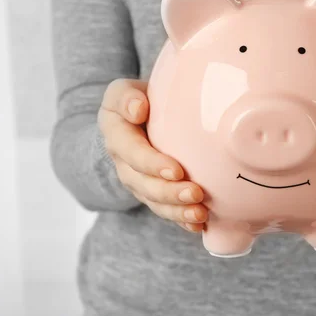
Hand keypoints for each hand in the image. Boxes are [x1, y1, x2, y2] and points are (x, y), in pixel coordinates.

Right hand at [98, 79, 207, 232]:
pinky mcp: (151, 192)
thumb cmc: (136, 100)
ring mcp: (137, 180)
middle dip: (169, 193)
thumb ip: (127, 97)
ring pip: (153, 201)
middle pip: (143, 183)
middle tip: (196, 194)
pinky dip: (180, 218)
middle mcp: (123, 162)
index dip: (152, 164)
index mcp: (116, 133)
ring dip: (176, 210)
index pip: (131, 151)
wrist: (133, 118)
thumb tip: (138, 109)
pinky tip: (197, 224)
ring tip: (200, 213)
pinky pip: (163, 209)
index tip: (177, 171)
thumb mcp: (123, 91)